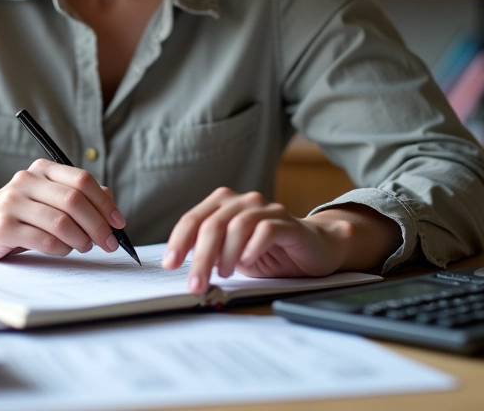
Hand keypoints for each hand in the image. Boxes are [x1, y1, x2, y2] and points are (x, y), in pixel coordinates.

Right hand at [0, 159, 124, 259]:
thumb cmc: (23, 212)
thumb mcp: (49, 197)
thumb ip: (79, 196)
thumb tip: (111, 205)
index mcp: (43, 170)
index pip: (82, 180)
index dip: (104, 203)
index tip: (118, 223)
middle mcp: (27, 181)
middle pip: (74, 201)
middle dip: (98, 225)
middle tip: (109, 243)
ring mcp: (12, 203)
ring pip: (60, 221)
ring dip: (81, 239)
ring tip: (85, 247)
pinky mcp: (3, 227)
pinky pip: (42, 240)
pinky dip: (61, 248)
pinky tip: (64, 250)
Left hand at [162, 188, 400, 294]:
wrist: (313, 248)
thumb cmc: (267, 251)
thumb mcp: (231, 253)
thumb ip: (210, 252)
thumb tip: (181, 269)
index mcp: (224, 204)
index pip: (193, 219)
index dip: (179, 241)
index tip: (169, 264)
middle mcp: (243, 201)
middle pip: (213, 224)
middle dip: (200, 256)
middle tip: (196, 283)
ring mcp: (266, 209)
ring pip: (237, 225)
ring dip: (225, 254)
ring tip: (223, 274)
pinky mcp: (287, 223)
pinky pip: (265, 230)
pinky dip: (252, 247)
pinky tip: (247, 263)